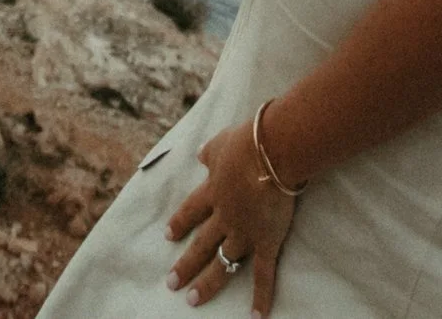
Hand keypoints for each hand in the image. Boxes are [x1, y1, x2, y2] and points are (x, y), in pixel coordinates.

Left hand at [165, 118, 297, 314]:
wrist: (273, 151)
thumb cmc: (249, 141)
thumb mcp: (222, 141)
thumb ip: (211, 152)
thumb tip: (200, 154)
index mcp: (213, 190)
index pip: (191, 211)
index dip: (179, 223)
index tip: (168, 234)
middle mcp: (224, 216)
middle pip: (200, 244)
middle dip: (185, 264)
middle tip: (171, 283)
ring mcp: (243, 232)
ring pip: (222, 262)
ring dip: (207, 283)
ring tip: (192, 300)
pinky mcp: (266, 242)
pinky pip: (263, 274)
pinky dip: (261, 296)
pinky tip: (256, 316)